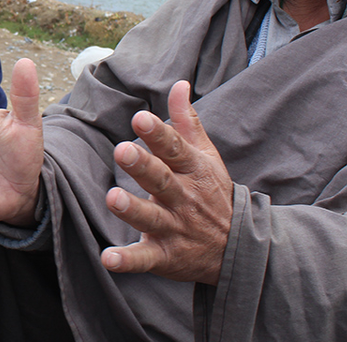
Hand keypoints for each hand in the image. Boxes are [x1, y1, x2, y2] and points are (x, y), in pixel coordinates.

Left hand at [100, 80, 232, 284]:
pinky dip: (128, 261)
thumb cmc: (212, 192)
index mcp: (191, 169)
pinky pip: (145, 259)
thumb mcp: (206, 155)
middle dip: (142, 165)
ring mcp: (175, 227)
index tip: (140, 118)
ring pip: (151, 217)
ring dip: (132, 209)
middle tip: (122, 151)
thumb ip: (186, 121)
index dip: (157, 133)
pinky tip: (108, 259)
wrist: (238, 248)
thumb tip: (179, 84)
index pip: (174, 148)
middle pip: (161, 179)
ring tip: (112, 198)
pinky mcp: (166, 256)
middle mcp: (183, 197)